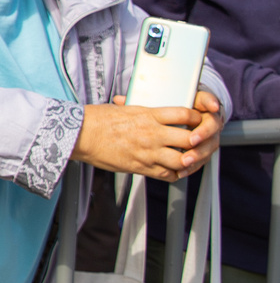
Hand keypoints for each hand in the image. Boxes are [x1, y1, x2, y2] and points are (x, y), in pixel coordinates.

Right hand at [75, 91, 221, 180]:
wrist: (81, 135)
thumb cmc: (98, 120)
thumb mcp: (125, 108)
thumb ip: (145, 113)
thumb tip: (157, 114)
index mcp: (149, 115)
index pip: (185, 114)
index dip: (196, 117)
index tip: (197, 119)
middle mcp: (152, 134)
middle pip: (190, 139)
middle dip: (199, 141)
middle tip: (200, 141)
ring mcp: (147, 152)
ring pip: (183, 160)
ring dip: (190, 160)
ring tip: (190, 157)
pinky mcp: (140, 167)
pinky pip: (167, 174)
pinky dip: (175, 173)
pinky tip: (174, 169)